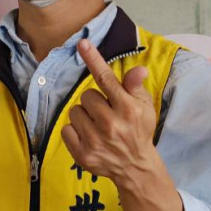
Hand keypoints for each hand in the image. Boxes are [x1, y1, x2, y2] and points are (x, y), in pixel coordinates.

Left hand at [60, 40, 158, 185]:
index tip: (82, 44)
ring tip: (98, 125)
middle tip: (106, 112)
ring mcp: (95, 141)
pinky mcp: (82, 154)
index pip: (106, 79)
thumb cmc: (139, 130)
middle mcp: (111, 124)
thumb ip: (135, 87)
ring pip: (75, 111)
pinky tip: (89, 136)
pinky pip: (66, 129)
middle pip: (86, 95)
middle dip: (94, 101)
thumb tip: (138, 70)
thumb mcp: (144, 107)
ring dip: (84, 115)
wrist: (135, 166)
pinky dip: (75, 130)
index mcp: (128, 109)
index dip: (93, 59)